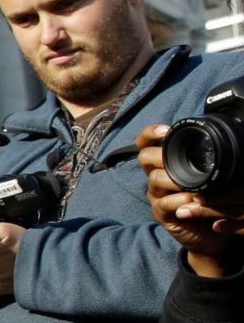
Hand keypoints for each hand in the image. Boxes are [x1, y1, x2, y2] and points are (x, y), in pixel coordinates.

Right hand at [136, 124, 243, 276]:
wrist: (210, 233)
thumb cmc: (210, 200)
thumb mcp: (207, 177)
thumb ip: (202, 160)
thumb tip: (218, 137)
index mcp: (164, 164)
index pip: (146, 143)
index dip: (150, 133)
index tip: (167, 130)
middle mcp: (155, 177)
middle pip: (144, 157)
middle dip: (160, 155)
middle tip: (179, 159)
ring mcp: (156, 195)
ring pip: (155, 179)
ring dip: (175, 180)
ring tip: (194, 184)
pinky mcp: (160, 213)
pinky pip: (164, 203)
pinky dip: (180, 200)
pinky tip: (194, 200)